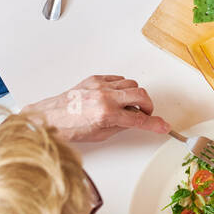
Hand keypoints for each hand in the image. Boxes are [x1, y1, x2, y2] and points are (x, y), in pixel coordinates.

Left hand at [22, 75, 171, 142]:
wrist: (49, 117)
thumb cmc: (69, 129)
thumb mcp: (99, 134)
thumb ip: (120, 126)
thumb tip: (134, 121)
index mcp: (106, 115)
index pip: (139, 120)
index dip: (154, 124)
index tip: (163, 126)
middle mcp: (105, 97)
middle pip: (141, 95)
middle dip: (148, 105)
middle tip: (146, 113)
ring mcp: (100, 85)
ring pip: (132, 84)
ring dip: (135, 95)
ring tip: (129, 105)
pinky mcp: (95, 79)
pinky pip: (118, 79)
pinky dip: (122, 87)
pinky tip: (117, 96)